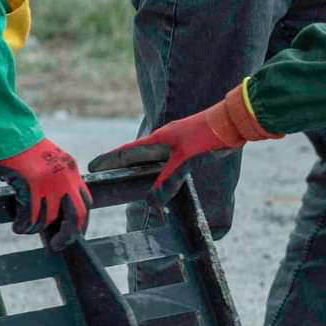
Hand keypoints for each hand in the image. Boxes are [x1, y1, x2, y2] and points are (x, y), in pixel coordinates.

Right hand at [0, 138, 89, 250]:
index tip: (74, 231)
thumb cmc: (21, 146)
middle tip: (58, 245)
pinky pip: (31, 215)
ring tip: (25, 228)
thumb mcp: (48, 160)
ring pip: (49, 218)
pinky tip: (18, 226)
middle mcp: (65, 177)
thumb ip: (56, 179)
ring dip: (36, 229)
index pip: (86, 201)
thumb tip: (55, 206)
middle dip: (68, 235)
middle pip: (77, 215)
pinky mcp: (31, 185)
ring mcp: (49, 182)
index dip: (81, 220)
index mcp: (71, 170)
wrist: (6, 130)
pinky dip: (24, 225)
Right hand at [87, 82, 279, 196]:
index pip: (127, 152)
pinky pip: (165, 163)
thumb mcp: (186, 159)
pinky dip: (157, 172)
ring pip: (151, 160)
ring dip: (138, 170)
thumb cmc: (208, 136)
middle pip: (135, 156)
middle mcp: (163, 141)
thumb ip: (170, 179)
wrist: (232, 124)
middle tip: (102, 175)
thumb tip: (153, 201)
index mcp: (158, 139)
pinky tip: (158, 179)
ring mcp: (175, 144)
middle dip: (119, 166)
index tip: (93, 166)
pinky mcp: (187, 149)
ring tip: (125, 180)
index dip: (110, 160)